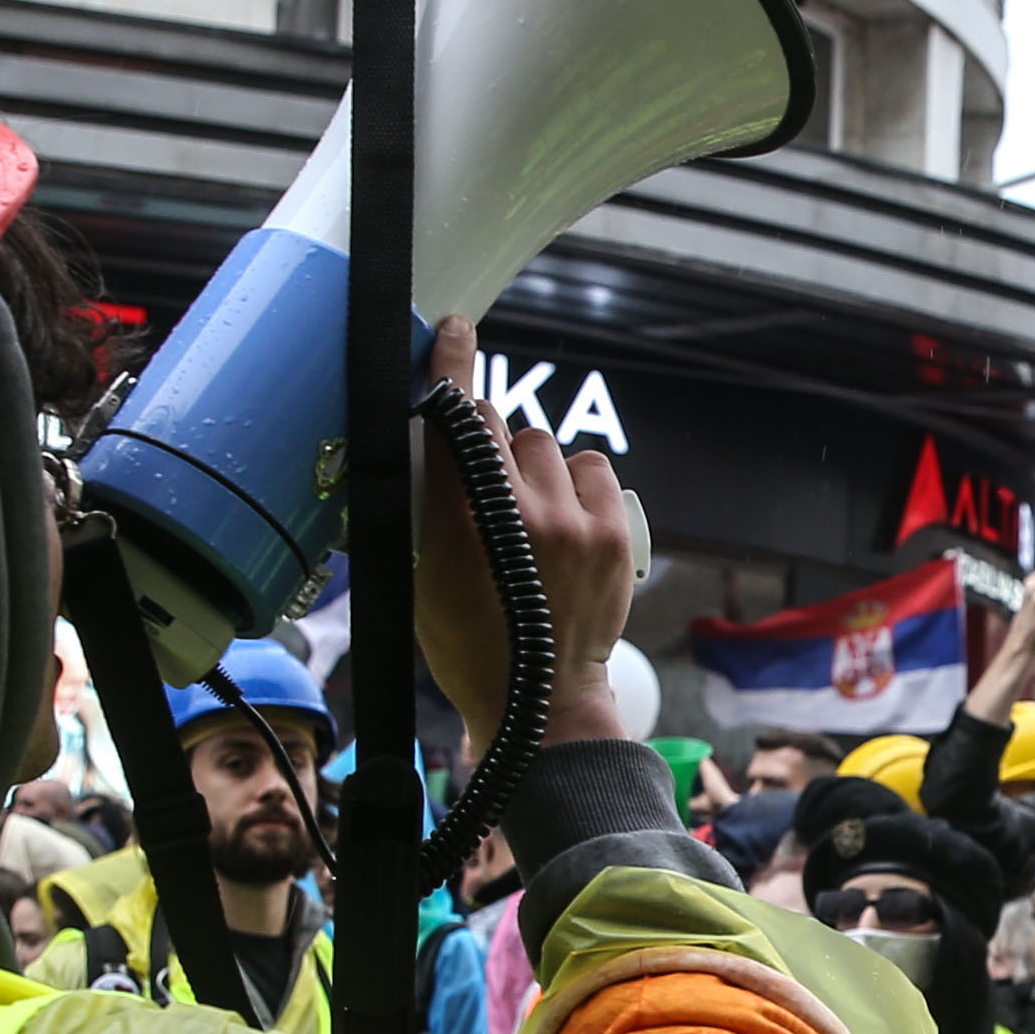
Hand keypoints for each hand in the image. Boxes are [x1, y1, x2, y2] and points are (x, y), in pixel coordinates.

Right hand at [410, 315, 640, 746]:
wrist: (538, 703)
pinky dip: (576, 483)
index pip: (455, 418)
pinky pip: (592, 467)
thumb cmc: (469, 644)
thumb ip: (426, 507)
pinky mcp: (613, 532)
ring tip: (529, 517)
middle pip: (500, 426)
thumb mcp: (422, 577)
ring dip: (533, 468)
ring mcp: (571, 522)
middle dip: (488, 448)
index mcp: (457, 523)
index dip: (453, 366)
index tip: (455, 331)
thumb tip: (432, 446)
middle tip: (488, 494)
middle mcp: (516, 514)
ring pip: (546, 445)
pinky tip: (564, 519)